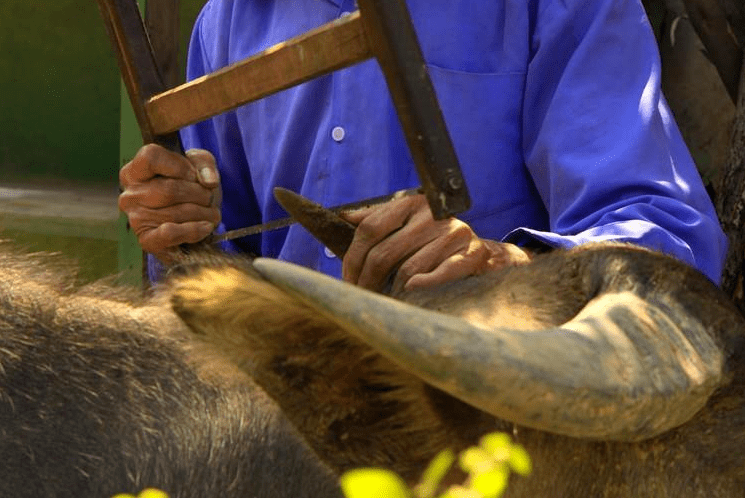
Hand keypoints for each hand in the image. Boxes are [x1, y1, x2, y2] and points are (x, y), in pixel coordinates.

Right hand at [118, 145, 220, 261]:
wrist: (194, 221)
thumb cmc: (192, 188)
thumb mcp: (200, 165)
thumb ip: (205, 164)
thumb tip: (209, 181)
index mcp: (135, 171)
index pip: (150, 157)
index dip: (179, 165)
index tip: (193, 174)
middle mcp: (130, 195)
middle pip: (169, 189)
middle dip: (199, 194)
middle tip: (209, 197)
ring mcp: (136, 219)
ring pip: (176, 212)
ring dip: (203, 213)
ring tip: (211, 212)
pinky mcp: (147, 240)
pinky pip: (170, 234)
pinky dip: (193, 230)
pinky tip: (206, 227)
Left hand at [341, 194, 532, 292]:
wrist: (482, 255)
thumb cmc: (434, 244)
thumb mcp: (407, 225)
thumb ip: (378, 220)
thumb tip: (343, 217)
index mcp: (412, 204)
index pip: (370, 228)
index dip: (352, 258)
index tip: (347, 280)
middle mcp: (433, 215)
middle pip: (384, 252)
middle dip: (367, 280)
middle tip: (362, 297)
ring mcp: (454, 233)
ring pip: (408, 268)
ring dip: (392, 290)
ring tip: (385, 301)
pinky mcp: (473, 253)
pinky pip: (441, 273)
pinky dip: (423, 285)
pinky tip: (411, 291)